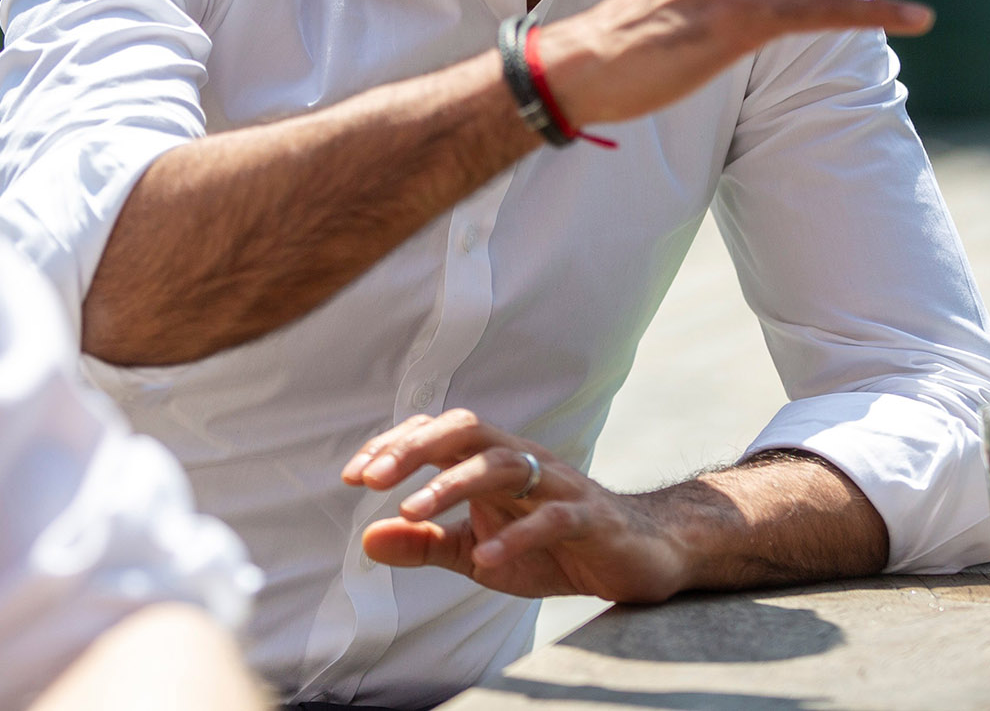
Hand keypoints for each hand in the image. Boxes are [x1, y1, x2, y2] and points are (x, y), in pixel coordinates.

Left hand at [343, 410, 688, 603]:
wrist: (638, 558)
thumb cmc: (552, 549)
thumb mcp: (476, 553)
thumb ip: (425, 544)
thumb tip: (366, 538)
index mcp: (492, 463)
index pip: (436, 435)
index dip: (393, 446)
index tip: (351, 475)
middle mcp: (523, 461)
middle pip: (465, 430)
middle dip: (414, 449)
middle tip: (369, 479)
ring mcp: (558, 484)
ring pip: (504, 464)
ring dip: (452, 484)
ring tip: (411, 511)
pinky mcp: (590, 518)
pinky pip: (553, 517)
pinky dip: (517, 535)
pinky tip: (484, 558)